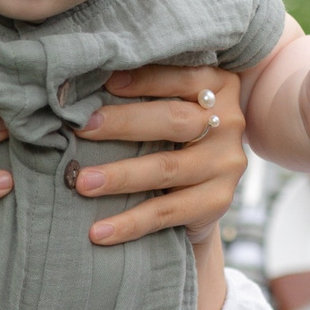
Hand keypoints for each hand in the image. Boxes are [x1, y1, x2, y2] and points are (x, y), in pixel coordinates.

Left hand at [72, 65, 246, 245]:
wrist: (198, 190)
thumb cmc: (169, 135)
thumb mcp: (167, 105)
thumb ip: (144, 92)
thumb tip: (84, 86)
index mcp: (218, 87)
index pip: (181, 77)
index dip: (144, 79)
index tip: (104, 82)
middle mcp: (229, 121)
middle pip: (173, 120)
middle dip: (123, 123)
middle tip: (80, 129)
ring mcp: (226, 163)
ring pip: (167, 168)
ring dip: (121, 176)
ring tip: (83, 183)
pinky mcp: (217, 201)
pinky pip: (166, 212)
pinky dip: (130, 222)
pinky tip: (98, 232)